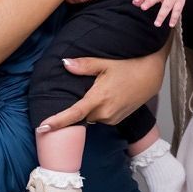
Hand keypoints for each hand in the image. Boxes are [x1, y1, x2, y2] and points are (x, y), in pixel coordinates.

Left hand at [38, 50, 165, 132]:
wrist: (150, 77)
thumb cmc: (128, 67)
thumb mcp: (105, 63)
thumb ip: (84, 65)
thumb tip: (65, 63)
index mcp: (99, 98)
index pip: (74, 114)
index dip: (57, 122)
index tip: (42, 128)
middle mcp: (104, 112)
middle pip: (80, 116)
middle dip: (75, 110)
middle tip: (80, 95)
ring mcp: (111, 118)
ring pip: (90, 117)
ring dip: (89, 108)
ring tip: (100, 91)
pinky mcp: (116, 120)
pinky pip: (100, 118)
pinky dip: (98, 110)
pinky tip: (107, 97)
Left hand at [133, 0, 188, 28]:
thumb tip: (134, 3)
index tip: (135, 1)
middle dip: (149, 2)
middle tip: (143, 7)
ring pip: (167, 6)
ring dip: (162, 15)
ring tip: (157, 24)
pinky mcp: (180, 1)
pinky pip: (177, 10)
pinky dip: (174, 18)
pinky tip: (171, 25)